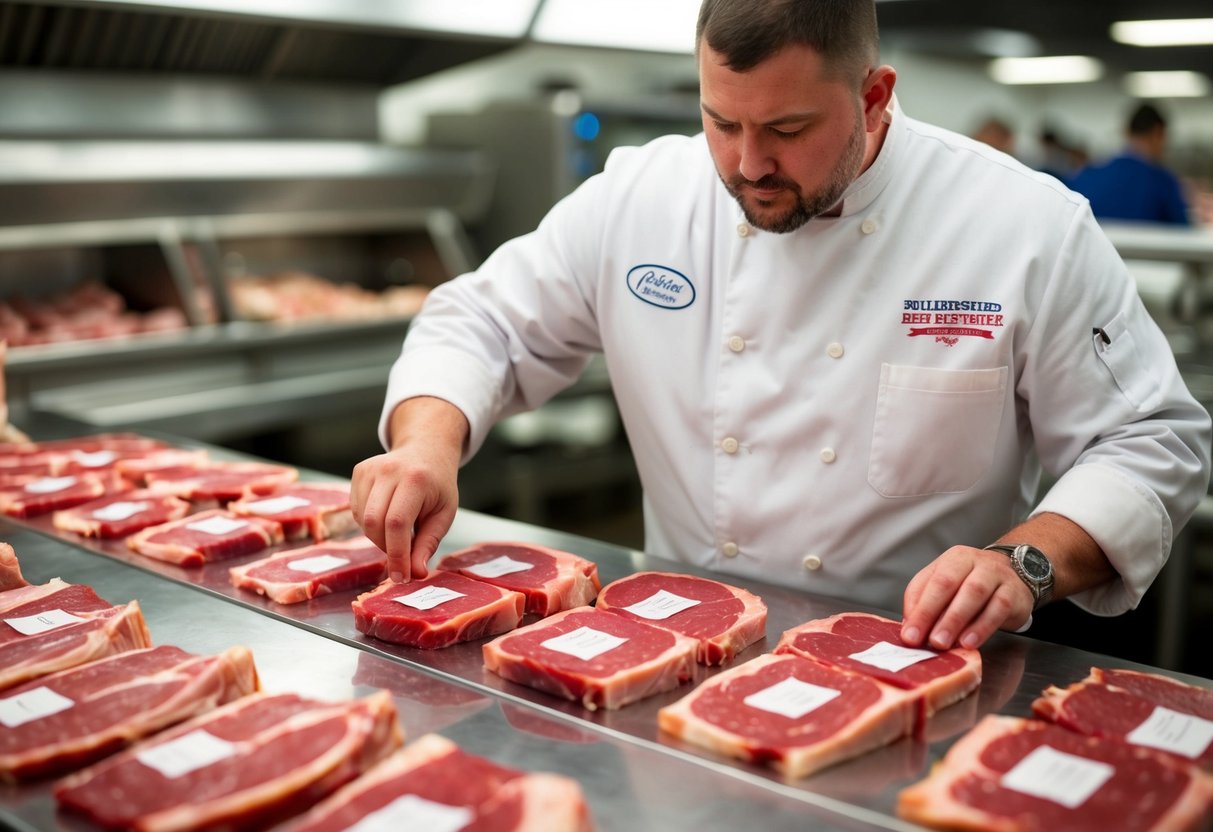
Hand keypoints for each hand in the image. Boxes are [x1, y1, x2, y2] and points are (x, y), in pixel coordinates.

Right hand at [349, 397, 466, 581]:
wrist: (426, 451)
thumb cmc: (437, 486)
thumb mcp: (443, 515)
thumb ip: (428, 544)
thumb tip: (415, 574)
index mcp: (416, 479)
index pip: (397, 523)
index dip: (397, 554)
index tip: (401, 577)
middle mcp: (389, 470)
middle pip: (374, 523)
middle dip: (386, 548)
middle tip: (402, 557)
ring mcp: (370, 469)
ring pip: (362, 520)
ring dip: (378, 537)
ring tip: (399, 531)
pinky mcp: (359, 472)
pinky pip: (356, 511)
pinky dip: (370, 524)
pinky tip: (386, 516)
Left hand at [899, 545, 1033, 650]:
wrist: (1016, 576)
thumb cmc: (974, 584)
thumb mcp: (947, 587)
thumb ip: (925, 602)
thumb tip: (910, 627)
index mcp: (952, 559)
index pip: (931, 582)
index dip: (919, 610)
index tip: (909, 636)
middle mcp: (973, 562)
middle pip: (949, 583)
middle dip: (933, 613)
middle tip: (926, 640)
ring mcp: (996, 574)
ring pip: (974, 593)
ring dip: (956, 621)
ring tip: (944, 643)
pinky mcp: (1014, 592)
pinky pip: (998, 608)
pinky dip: (982, 627)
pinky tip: (970, 642)